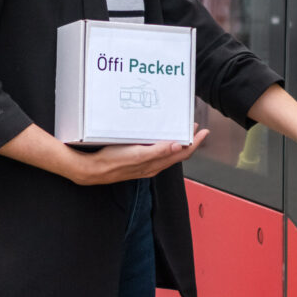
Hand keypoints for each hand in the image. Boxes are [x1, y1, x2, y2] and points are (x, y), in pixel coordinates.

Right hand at [69, 125, 209, 185]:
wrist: (94, 170)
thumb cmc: (113, 162)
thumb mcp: (138, 155)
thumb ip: (158, 151)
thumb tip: (178, 146)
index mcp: (156, 164)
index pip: (182, 153)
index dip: (194, 143)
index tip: (202, 131)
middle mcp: (154, 165)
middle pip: (178, 153)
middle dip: (189, 141)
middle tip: (194, 126)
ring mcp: (146, 164)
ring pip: (168, 154)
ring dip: (178, 142)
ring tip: (182, 131)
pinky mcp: (138, 162)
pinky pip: (158, 154)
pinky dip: (165, 145)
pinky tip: (162, 139)